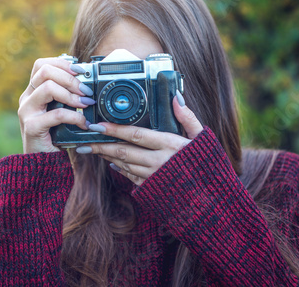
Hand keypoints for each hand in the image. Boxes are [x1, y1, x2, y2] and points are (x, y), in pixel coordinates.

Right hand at [18, 57, 94, 152]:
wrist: (42, 165)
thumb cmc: (56, 137)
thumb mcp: (62, 112)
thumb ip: (69, 97)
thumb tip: (90, 84)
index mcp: (33, 91)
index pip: (42, 64)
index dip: (62, 63)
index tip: (81, 71)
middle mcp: (26, 98)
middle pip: (45, 71)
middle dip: (70, 78)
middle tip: (87, 91)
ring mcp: (26, 112)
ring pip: (48, 88)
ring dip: (72, 94)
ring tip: (86, 104)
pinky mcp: (32, 127)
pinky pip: (56, 114)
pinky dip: (74, 116)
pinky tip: (83, 123)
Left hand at [77, 92, 202, 184]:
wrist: (213, 201)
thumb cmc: (209, 166)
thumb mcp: (203, 138)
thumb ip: (188, 117)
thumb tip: (176, 97)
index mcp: (170, 145)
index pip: (136, 135)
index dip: (115, 129)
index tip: (97, 125)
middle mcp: (159, 162)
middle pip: (124, 151)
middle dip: (102, 145)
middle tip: (85, 139)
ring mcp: (154, 178)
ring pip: (124, 165)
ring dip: (108, 156)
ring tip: (93, 148)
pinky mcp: (153, 190)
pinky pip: (131, 178)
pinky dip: (120, 169)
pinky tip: (112, 163)